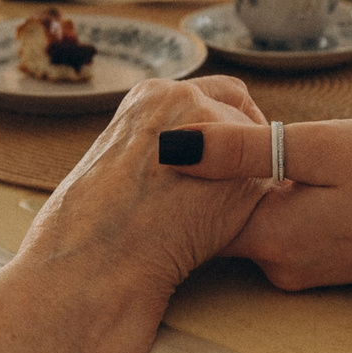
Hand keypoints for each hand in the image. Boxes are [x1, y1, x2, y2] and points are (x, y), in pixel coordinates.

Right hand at [18, 76, 275, 299]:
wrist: (96, 258)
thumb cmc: (89, 222)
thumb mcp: (115, 155)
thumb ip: (155, 142)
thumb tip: (173, 159)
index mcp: (153, 95)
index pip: (216, 94)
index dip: (221, 123)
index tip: (216, 154)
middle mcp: (190, 102)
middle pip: (239, 117)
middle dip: (236, 152)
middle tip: (220, 188)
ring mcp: (220, 136)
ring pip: (254, 154)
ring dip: (242, 179)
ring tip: (210, 216)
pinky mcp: (245, 178)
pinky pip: (262, 191)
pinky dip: (247, 210)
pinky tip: (219, 232)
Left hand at [163, 118, 351, 289]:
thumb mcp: (324, 147)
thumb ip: (244, 151)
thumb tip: (171, 147)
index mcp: (270, 239)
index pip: (190, 210)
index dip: (182, 164)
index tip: (187, 121)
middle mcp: (278, 266)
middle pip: (215, 215)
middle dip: (213, 169)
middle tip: (227, 115)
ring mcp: (301, 269)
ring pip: (248, 218)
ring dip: (248, 178)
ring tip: (264, 130)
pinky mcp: (322, 263)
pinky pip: (278, 225)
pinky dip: (276, 193)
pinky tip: (298, 163)